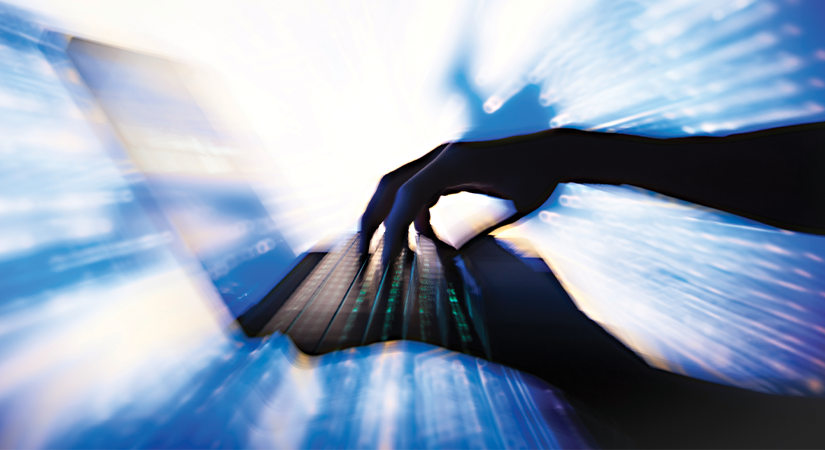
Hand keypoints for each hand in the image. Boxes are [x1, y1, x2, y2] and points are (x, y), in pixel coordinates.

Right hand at [360, 131, 566, 266]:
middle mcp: (443, 155)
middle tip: (364, 254)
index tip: (386, 262)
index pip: (407, 196)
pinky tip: (425, 235)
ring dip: (391, 216)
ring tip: (388, 249)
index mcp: (454, 162)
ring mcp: (445, 158)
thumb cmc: (541, 177)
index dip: (392, 230)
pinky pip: (421, 187)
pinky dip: (416, 212)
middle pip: (391, 186)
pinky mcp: (451, 165)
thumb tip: (452, 265)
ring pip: (402, 185)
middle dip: (374, 220)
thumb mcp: (514, 207)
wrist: (558, 152)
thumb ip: (481, 231)